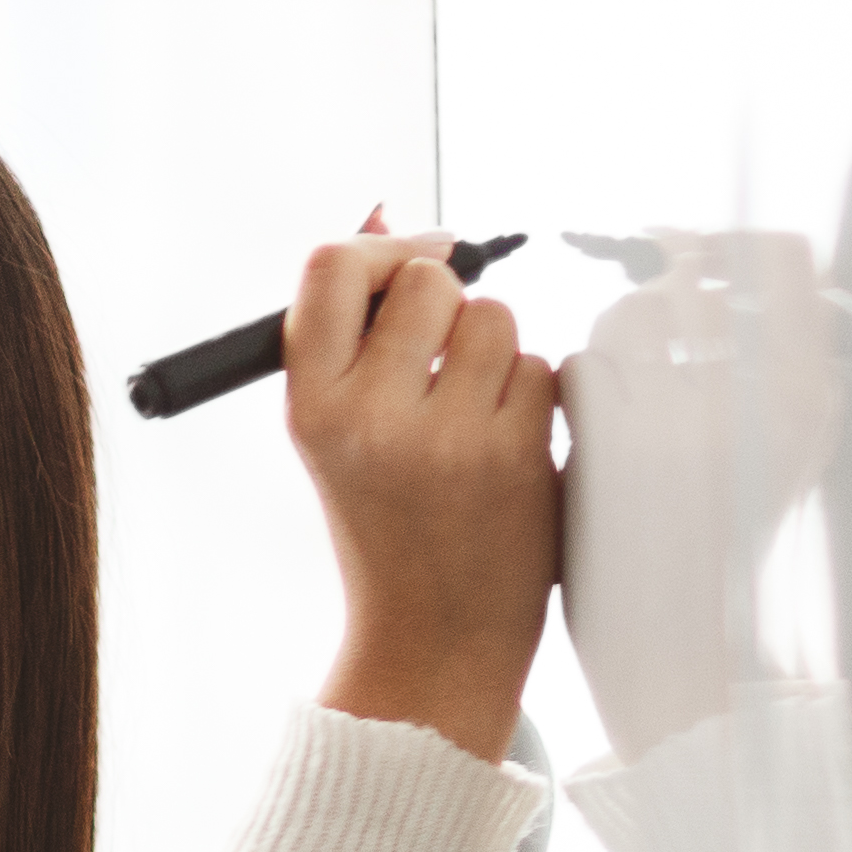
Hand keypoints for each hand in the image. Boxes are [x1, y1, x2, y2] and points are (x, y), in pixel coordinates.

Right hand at [288, 224, 561, 760]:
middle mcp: (370, 420)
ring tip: (471, 414)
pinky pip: (542, 371)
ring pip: (496, 319)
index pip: (331, 269)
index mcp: (310, 409)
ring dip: (495, 352)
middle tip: (439, 364)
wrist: (431, 637)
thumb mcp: (337, 431)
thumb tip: (389, 213)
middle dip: (445, 306)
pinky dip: (532, 398)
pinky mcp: (516, 458)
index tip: (405, 269)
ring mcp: (447, 440)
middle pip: (428, 281)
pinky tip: (505, 446)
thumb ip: (354, 334)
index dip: (379, 249)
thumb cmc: (385, 520)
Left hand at [556, 230, 840, 762]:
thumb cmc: (726, 543)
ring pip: (627, 319)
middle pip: (688, 283)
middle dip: (653, 293)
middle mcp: (757, 399)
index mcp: (812, 393)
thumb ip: (773, 358)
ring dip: (611, 343)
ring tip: (625, 399)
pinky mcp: (615, 452)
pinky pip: (581, 369)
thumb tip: (723, 265)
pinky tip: (593, 434)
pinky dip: (578, 389)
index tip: (688, 250)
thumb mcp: (785, 444)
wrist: (683, 647)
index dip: (727, 243)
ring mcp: (683, 421)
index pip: (784, 258)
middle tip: (639, 329)